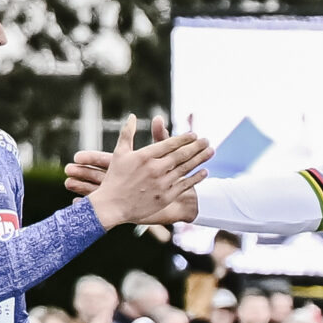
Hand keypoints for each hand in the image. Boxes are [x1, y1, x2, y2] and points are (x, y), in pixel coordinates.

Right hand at [78, 116, 211, 230]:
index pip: (169, 144)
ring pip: (185, 168)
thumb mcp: (119, 153)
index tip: (194, 134)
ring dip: (200, 159)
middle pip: (181, 155)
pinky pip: (184, 185)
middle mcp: (155, 168)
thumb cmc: (115, 178)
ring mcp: (161, 183)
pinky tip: (205, 171)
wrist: (112, 206)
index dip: (184, 139)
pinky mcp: (165, 197)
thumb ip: (127, 133)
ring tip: (211, 151)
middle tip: (207, 140)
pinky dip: (196, 178)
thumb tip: (132, 116)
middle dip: (196, 146)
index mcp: (144, 156)